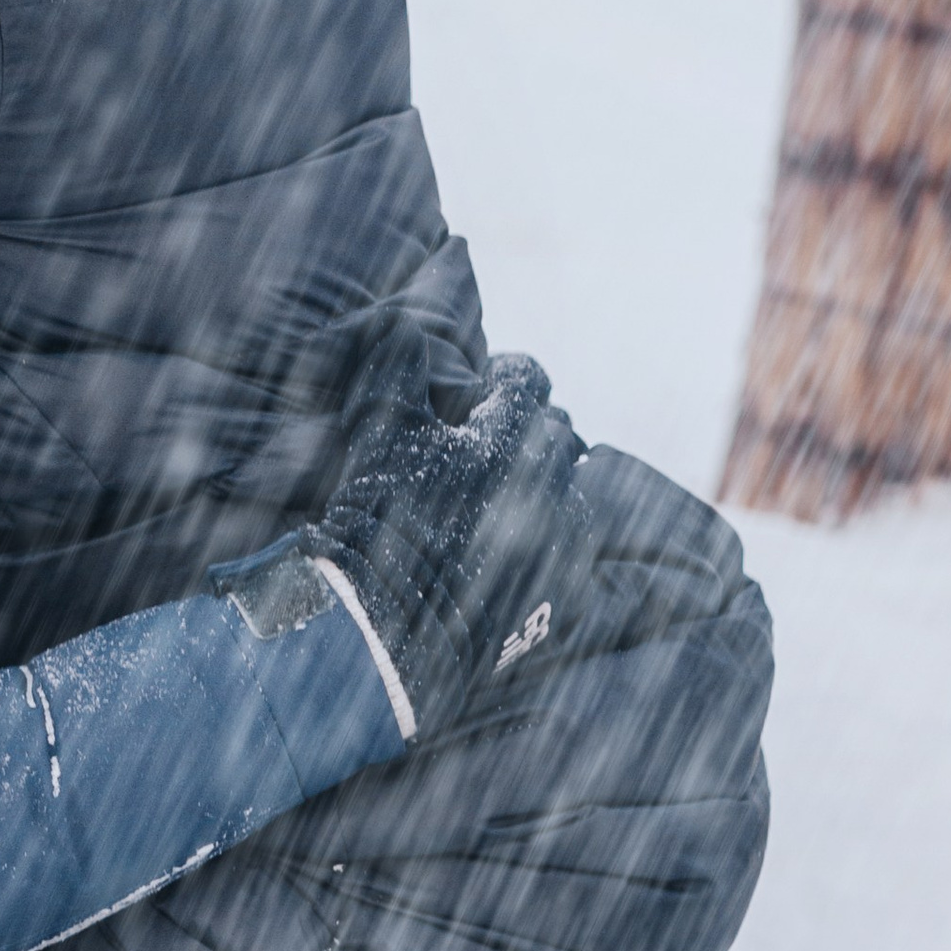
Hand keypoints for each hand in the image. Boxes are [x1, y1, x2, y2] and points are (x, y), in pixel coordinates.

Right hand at [212, 338, 585, 740]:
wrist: (389, 627)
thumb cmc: (378, 519)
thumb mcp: (379, 431)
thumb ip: (397, 367)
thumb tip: (404, 323)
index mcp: (511, 436)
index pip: (528, 379)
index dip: (505, 374)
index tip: (484, 386)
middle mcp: (553, 483)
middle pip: (556, 431)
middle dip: (524, 428)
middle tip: (485, 442)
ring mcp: (566, 540)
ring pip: (570, 490)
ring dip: (542, 483)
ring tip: (500, 498)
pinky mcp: (567, 591)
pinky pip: (572, 546)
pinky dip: (549, 537)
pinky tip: (509, 548)